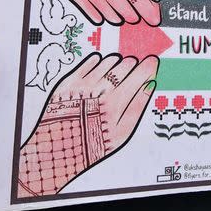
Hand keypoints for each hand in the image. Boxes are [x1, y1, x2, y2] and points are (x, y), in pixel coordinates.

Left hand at [17, 53, 157, 196]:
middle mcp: (100, 90)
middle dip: (132, 65)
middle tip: (134, 66)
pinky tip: (101, 64)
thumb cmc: (92, 143)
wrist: (58, 149)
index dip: (148, 67)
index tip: (152, 61)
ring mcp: (83, 84)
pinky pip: (88, 63)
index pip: (139, 76)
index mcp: (116, 103)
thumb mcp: (121, 133)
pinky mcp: (69, 82)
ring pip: (107, 62)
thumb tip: (149, 85)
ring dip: (116, 62)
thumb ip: (137, 107)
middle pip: (124, 66)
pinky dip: (98, 61)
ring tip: (118, 69)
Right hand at [36, 0, 160, 25]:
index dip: (149, 12)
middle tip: (138, 16)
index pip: (140, 1)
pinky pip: (89, 12)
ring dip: (119, 16)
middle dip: (135, 14)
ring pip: (109, 15)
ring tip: (124, 16)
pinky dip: (99, 16)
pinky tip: (103, 17)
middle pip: (126, 10)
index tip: (154, 18)